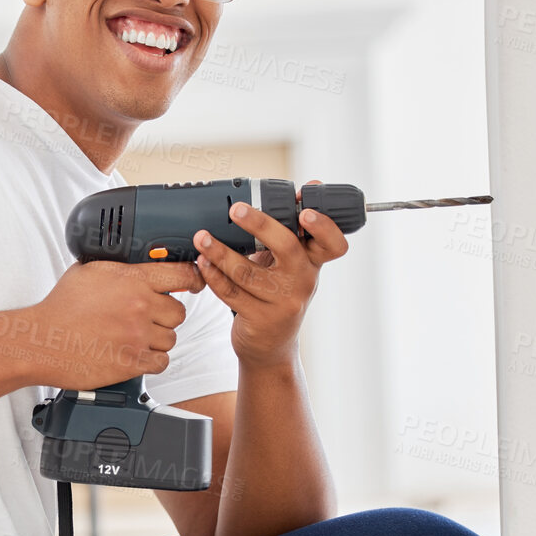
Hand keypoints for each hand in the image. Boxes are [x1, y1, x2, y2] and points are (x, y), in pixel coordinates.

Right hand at [25, 259, 204, 388]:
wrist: (42, 341)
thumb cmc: (60, 308)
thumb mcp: (89, 271)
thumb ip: (119, 267)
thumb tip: (138, 261)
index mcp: (131, 279)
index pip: (182, 275)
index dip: (193, 280)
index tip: (194, 284)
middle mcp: (139, 306)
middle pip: (179, 312)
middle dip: (165, 315)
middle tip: (147, 317)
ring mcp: (137, 335)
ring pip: (171, 339)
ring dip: (157, 339)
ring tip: (134, 337)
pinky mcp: (132, 362)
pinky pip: (161, 362)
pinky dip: (151, 360)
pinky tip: (134, 353)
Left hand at [193, 178, 349, 368]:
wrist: (271, 346)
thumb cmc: (278, 294)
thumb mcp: (292, 264)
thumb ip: (294, 230)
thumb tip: (307, 189)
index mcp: (313, 262)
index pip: (333, 244)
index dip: (324, 227)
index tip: (305, 211)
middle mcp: (303, 281)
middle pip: (286, 246)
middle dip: (259, 224)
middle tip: (236, 209)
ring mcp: (283, 302)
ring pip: (248, 272)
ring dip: (220, 252)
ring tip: (201, 237)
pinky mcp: (260, 319)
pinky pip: (232, 293)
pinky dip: (213, 276)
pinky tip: (202, 263)